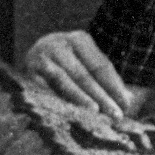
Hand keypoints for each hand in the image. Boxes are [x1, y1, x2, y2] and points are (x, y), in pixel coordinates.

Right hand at [25, 31, 148, 117]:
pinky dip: (58, 102)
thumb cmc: (70, 61)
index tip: (126, 105)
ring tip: (96, 114)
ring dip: (81, 99)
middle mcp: (58, 45)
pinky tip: (70, 114)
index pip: (101, 66)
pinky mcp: (26, 74)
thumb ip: (108, 80)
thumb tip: (129, 101)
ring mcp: (40, 58)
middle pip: (84, 75)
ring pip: (64, 82)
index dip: (115, 86)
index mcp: (79, 39)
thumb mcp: (88, 63)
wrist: (34, 53)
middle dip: (102, 96)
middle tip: (116, 115)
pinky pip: (45, 90)